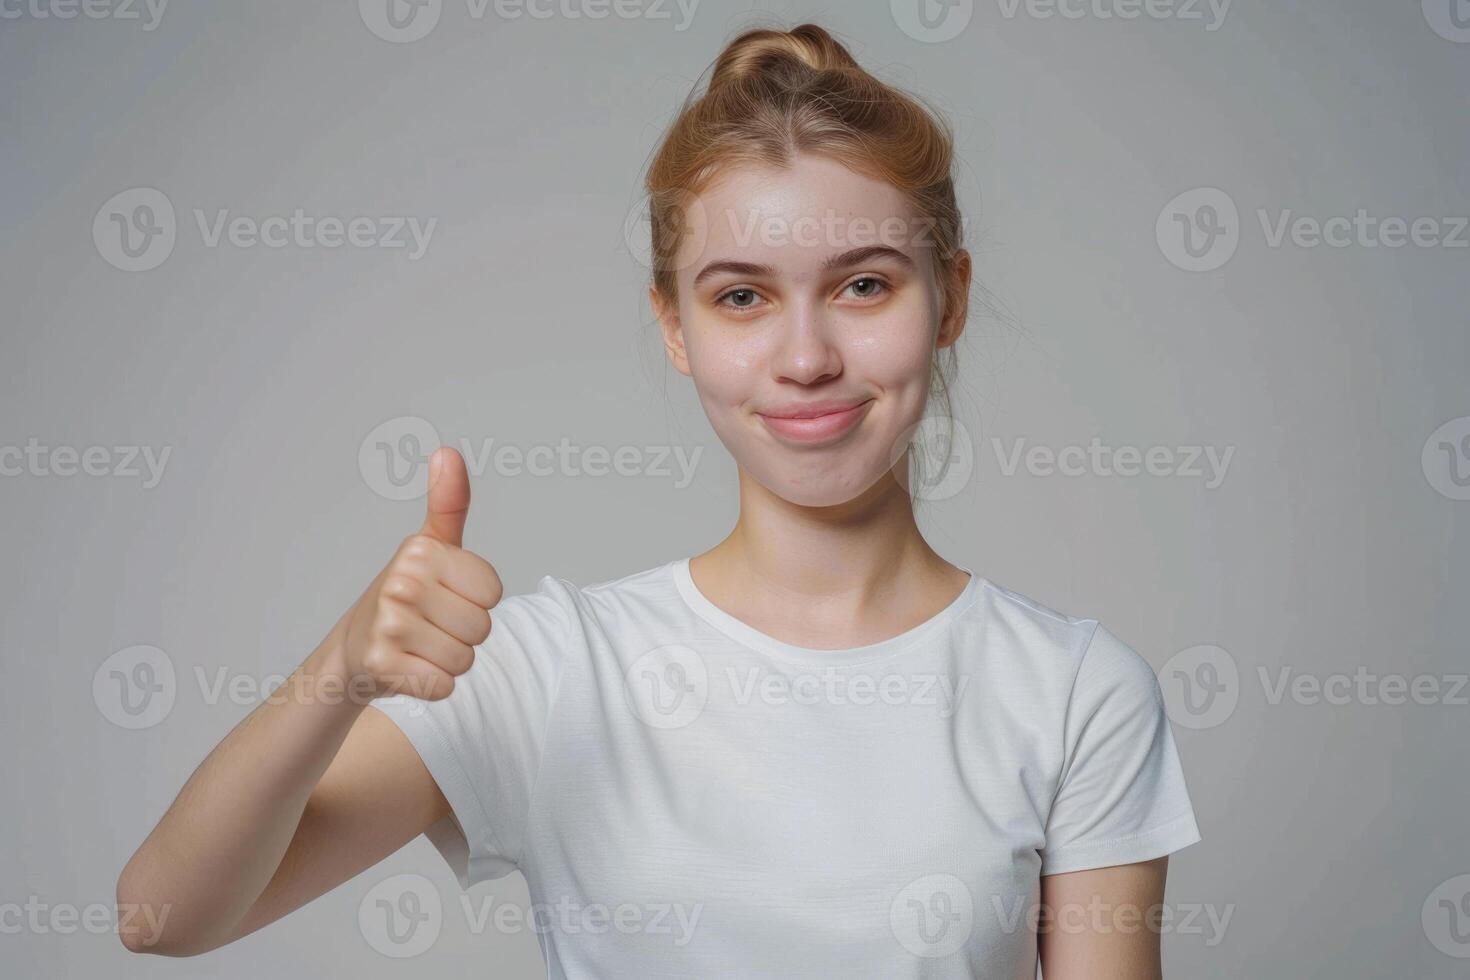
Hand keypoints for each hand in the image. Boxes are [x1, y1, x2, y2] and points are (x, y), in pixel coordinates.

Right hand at [341, 447, 502, 699]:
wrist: (354, 649)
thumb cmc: (407, 595)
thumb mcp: (431, 546)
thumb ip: (449, 503)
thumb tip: (448, 452)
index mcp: (420, 552)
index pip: (493, 592)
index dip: (477, 601)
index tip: (447, 596)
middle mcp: (401, 583)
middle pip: (482, 628)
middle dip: (464, 635)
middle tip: (431, 625)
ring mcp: (388, 625)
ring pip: (465, 660)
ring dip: (448, 661)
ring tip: (420, 645)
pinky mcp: (383, 666)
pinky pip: (444, 686)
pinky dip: (433, 685)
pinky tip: (410, 668)